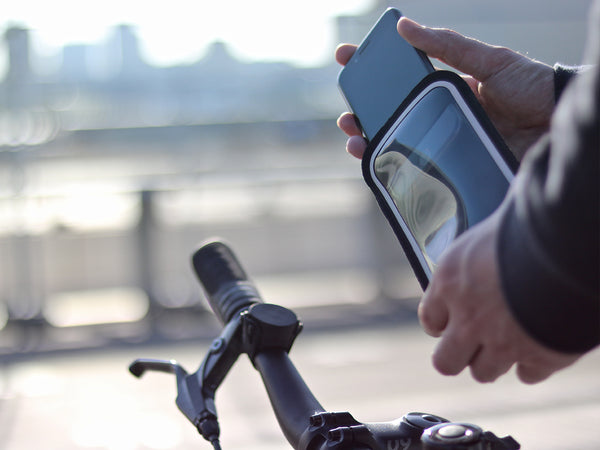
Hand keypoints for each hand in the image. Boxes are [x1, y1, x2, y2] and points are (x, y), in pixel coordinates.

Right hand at [336, 17, 554, 160]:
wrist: (562, 127)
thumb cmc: (532, 87)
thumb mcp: (490, 61)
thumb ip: (449, 46)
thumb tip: (404, 25)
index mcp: (448, 88)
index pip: (402, 79)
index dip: (373, 70)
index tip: (346, 59)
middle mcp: (443, 116)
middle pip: (394, 115)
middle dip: (364, 114)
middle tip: (347, 116)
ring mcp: (447, 143)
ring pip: (401, 145)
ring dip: (373, 144)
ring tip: (356, 142)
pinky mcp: (456, 170)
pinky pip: (420, 172)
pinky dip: (397, 172)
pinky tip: (381, 170)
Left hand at [418, 210, 580, 382]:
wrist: (567, 245)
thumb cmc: (526, 226)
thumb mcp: (485, 232)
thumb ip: (475, 255)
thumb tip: (482, 242)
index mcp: (450, 282)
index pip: (430, 319)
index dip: (441, 323)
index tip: (450, 322)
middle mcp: (469, 319)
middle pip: (445, 362)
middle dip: (458, 354)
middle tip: (472, 344)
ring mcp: (502, 342)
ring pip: (484, 372)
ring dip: (493, 360)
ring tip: (508, 342)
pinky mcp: (538, 357)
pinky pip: (527, 374)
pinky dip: (532, 364)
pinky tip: (537, 347)